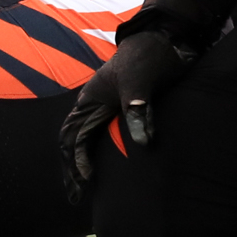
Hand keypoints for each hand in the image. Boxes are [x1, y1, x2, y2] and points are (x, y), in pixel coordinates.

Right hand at [59, 30, 193, 191]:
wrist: (166, 40)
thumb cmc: (147, 56)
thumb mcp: (139, 82)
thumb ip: (138, 109)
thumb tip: (142, 142)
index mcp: (89, 100)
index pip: (71, 136)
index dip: (74, 161)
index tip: (84, 182)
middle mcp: (95, 107)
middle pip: (76, 144)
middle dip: (74, 170)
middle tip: (76, 197)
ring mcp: (109, 110)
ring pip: (91, 143)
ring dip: (87, 165)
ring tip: (87, 189)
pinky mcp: (127, 113)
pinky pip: (110, 139)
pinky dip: (106, 157)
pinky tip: (110, 171)